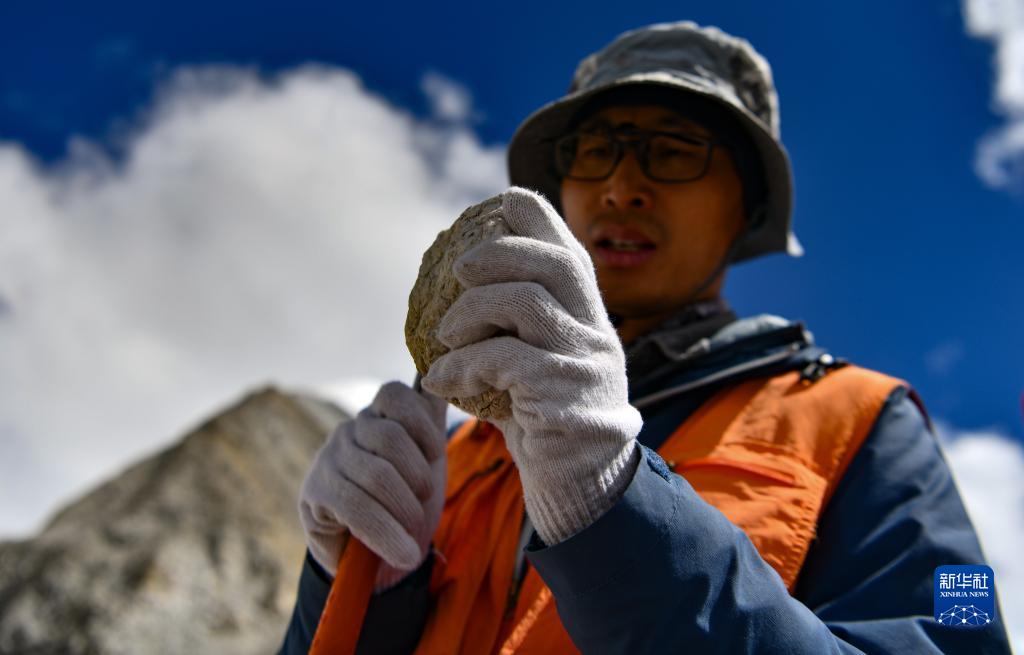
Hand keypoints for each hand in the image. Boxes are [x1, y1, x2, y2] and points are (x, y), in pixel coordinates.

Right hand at [298, 381, 446, 589]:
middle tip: (425, 500)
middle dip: (418, 475)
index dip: (422, 424)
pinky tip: (404, 555)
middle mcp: (349, 431)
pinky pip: (357, 509)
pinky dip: (388, 535)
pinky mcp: (315, 494)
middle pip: (390, 437)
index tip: (435, 456)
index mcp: (377, 416)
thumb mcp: (424, 460)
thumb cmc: (402, 504)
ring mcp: (329, 461)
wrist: (373, 561)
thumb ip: (430, 422)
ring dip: (405, 510)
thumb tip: (444, 384)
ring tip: (414, 534)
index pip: (394, 394)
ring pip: (377, 475)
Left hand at [421, 187, 641, 544]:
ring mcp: (586, 363)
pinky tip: (440, 382)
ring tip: (442, 338)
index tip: (500, 204)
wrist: (579, 484)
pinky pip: (505, 361)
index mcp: (589, 316)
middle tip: (458, 271)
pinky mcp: (566, 398)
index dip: (536, 218)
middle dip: (498, 253)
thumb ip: (516, 322)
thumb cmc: (543, 415)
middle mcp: (596, 331)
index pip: (570, 249)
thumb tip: (460, 275)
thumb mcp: (536, 359)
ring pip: (526, 303)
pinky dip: (461, 366)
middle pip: (554, 263)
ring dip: (470, 313)